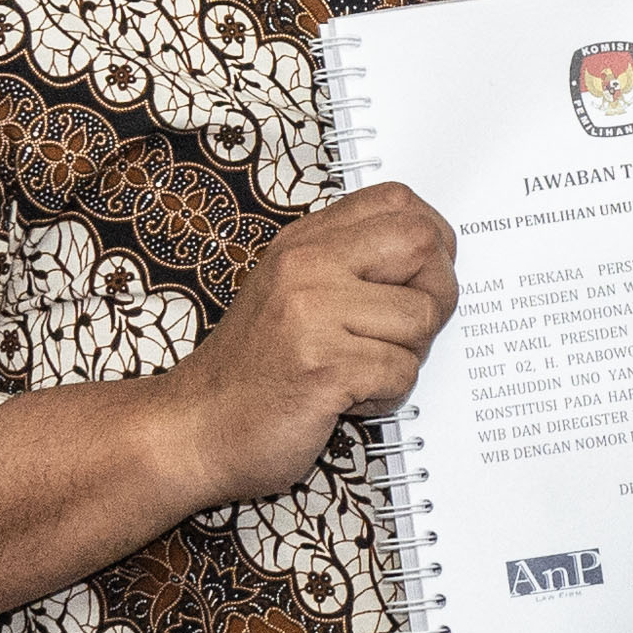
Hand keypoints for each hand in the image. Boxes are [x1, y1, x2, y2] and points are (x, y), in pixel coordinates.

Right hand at [155, 182, 458, 506]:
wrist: (195, 430)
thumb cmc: (256, 370)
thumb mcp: (296, 294)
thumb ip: (352, 265)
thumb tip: (435, 253)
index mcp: (303, 243)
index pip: (396, 202)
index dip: (430, 238)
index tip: (422, 276)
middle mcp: (305, 266)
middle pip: (422, 245)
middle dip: (437, 293)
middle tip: (407, 331)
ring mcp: (311, 313)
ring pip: (421, 318)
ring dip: (407, 357)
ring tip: (360, 372)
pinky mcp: (322, 365)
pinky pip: (402, 371)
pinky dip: (388, 395)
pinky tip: (347, 399)